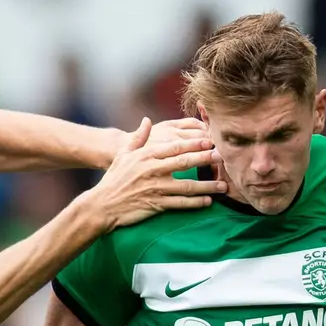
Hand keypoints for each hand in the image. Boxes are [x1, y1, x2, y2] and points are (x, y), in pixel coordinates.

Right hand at [84, 119, 223, 229]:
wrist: (102, 205)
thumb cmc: (113, 179)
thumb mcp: (123, 155)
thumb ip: (138, 137)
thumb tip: (146, 120)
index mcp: (147, 156)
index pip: (175, 147)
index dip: (194, 144)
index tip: (210, 141)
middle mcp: (153, 170)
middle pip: (185, 162)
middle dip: (206, 159)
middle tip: (222, 157)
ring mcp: (156, 188)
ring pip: (187, 186)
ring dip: (207, 186)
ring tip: (223, 185)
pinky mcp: (156, 204)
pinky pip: (180, 203)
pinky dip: (195, 203)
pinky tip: (208, 202)